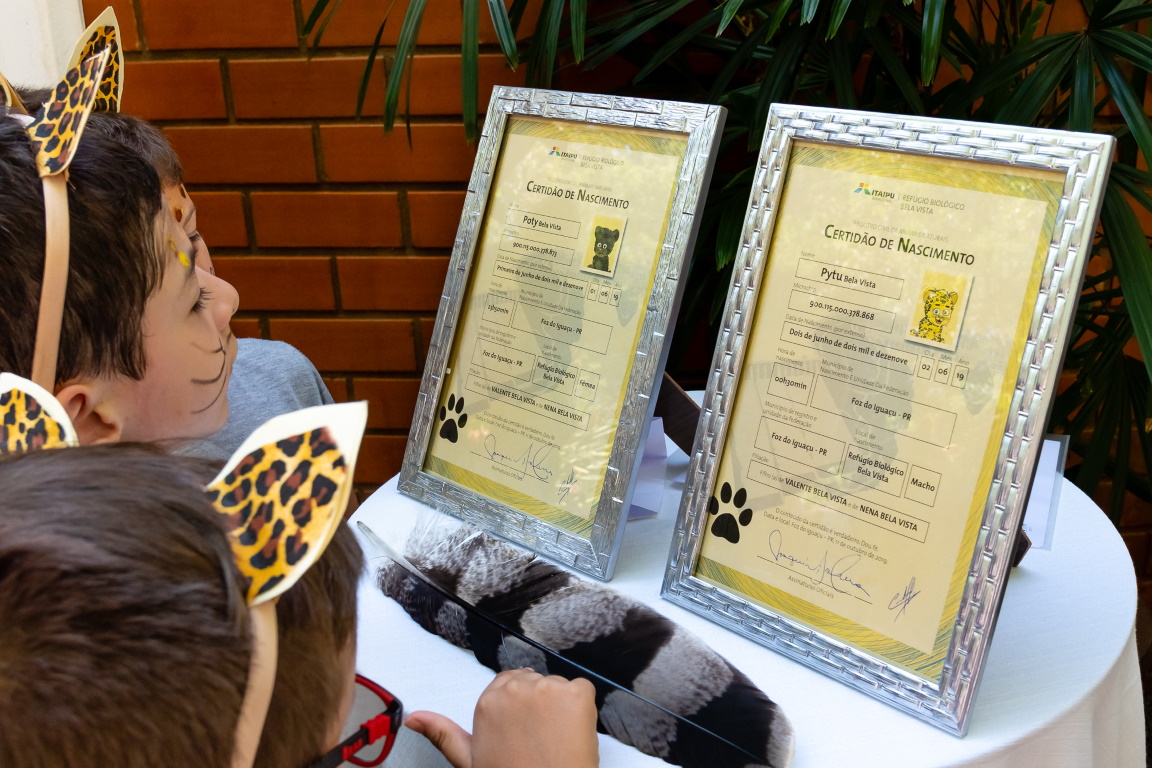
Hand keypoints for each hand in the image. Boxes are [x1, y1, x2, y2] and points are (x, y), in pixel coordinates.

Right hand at [406, 668, 598, 767]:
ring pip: (558, 687)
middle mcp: (515, 688)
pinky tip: (574, 733)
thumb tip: (413, 718)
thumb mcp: (471, 760)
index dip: (521, 709)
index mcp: (488, 701)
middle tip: (542, 739)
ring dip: (561, 708)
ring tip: (557, 740)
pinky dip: (584, 710)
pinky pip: (584, 690)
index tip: (525, 729)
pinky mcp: (576, 693)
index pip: (509, 684)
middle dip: (539, 705)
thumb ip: (443, 733)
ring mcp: (547, 688)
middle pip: (534, 682)